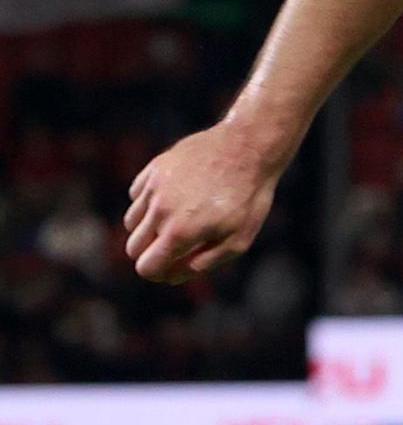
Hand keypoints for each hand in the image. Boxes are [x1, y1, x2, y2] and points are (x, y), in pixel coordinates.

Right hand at [126, 121, 286, 284]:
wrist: (249, 148)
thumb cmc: (248, 197)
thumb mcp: (238, 240)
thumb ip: (204, 263)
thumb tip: (172, 276)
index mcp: (179, 232)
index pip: (146, 267)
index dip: (157, 273)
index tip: (170, 268)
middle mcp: (160, 210)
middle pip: (133, 247)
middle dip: (151, 253)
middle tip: (176, 246)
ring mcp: (154, 187)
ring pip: (131, 222)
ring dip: (148, 228)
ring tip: (178, 220)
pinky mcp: (153, 168)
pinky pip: (137, 195)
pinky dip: (149, 202)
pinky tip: (175, 197)